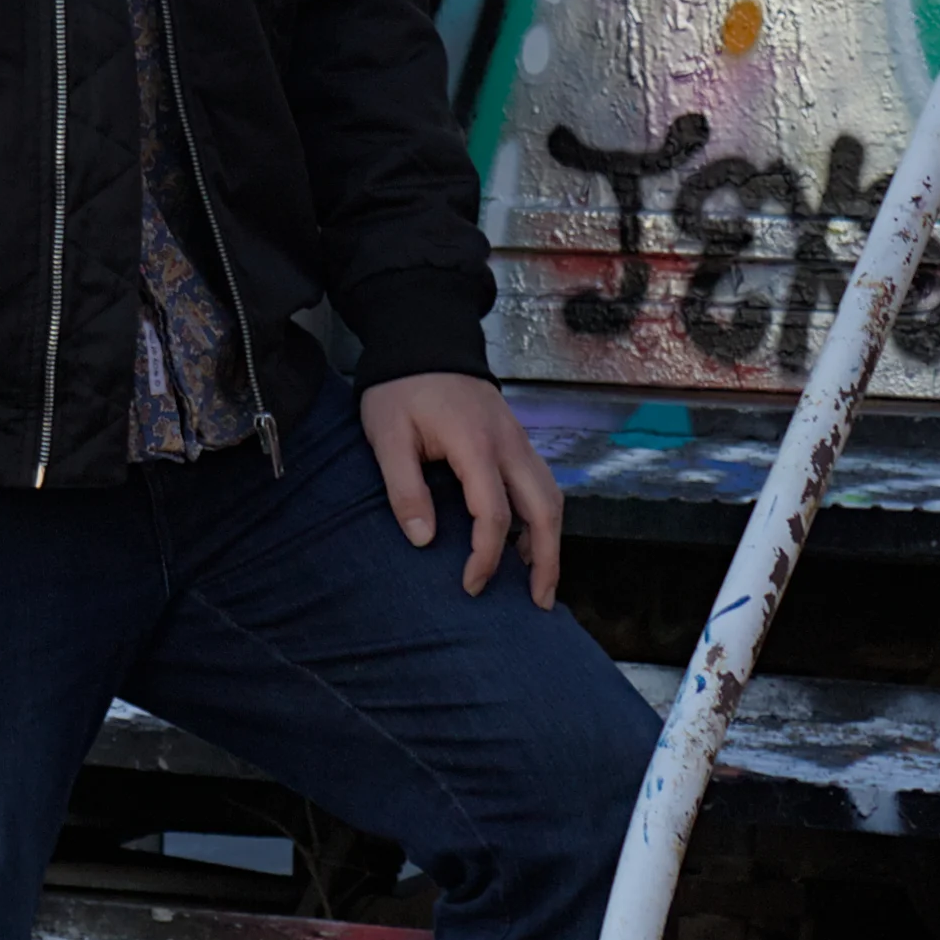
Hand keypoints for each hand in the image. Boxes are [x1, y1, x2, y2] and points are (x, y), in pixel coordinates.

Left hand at [360, 373, 563, 608]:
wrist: (423, 337)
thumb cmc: (401, 387)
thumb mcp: (388, 435)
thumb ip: (405, 488)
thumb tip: (423, 540)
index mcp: (477, 445)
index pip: (495, 514)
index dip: (486, 557)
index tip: (470, 585)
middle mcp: (509, 443)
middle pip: (545, 509)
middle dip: (548, 560)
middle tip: (536, 602)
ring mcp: (518, 438)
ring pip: (552, 496)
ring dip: (550, 539)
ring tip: (537, 580)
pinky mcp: (516, 437)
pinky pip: (542, 482)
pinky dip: (543, 516)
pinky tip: (527, 540)